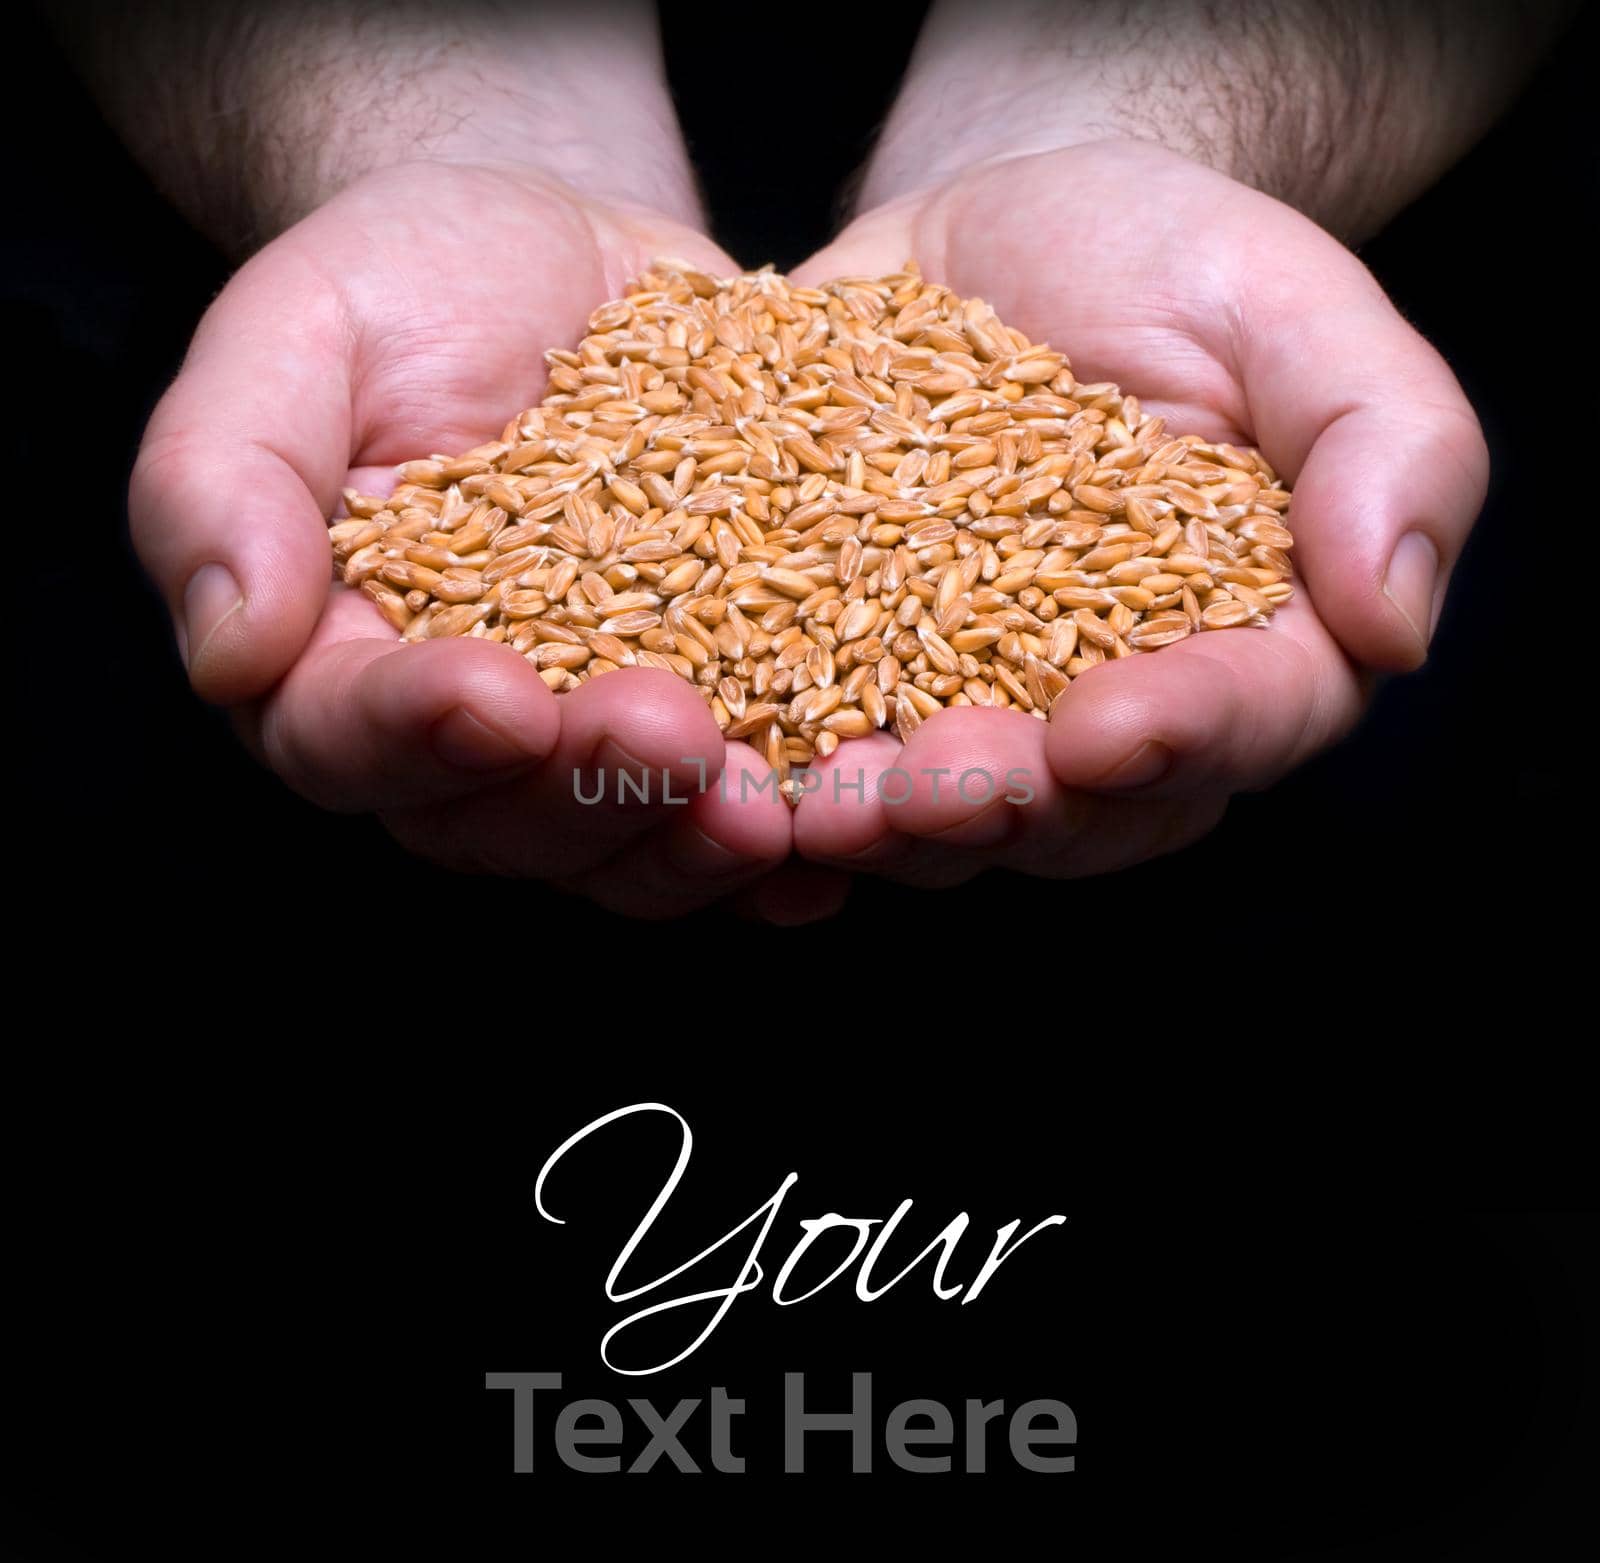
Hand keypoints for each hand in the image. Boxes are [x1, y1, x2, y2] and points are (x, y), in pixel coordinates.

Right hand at [129, 162, 793, 914]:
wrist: (575, 264)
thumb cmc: (417, 286)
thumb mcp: (299, 332)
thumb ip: (224, 477)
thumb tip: (230, 644)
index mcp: (338, 660)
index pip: (347, 736)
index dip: (418, 731)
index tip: (495, 692)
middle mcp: (466, 735)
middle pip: (502, 822)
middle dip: (587, 792)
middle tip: (669, 735)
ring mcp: (592, 741)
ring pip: (624, 848)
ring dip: (694, 843)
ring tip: (771, 804)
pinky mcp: (710, 720)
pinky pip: (734, 815)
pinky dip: (784, 853)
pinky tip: (832, 846)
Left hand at [788, 141, 1486, 884]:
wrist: (1000, 231)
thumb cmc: (1168, 261)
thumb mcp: (1294, 311)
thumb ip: (1386, 446)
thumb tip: (1394, 620)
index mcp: (1246, 639)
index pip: (1241, 719)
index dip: (1177, 738)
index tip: (1104, 729)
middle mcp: (1111, 700)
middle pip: (1081, 807)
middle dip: (1006, 807)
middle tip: (936, 786)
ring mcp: (973, 698)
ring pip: (945, 806)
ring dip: (883, 819)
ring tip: (822, 797)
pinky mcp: (852, 665)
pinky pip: (821, 739)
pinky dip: (780, 765)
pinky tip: (736, 769)